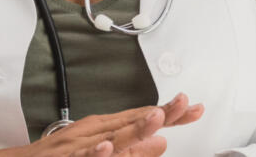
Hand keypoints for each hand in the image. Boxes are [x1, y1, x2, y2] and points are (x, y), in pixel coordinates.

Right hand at [0, 93, 203, 156]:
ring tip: (156, 118)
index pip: (143, 118)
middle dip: (158, 113)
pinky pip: (83, 156)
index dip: (170, 113)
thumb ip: (134, 147)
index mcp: (106, 128)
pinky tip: (107, 146)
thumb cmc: (61, 155)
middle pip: (132, 120)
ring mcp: (81, 145)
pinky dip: (95, 152)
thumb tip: (163, 141)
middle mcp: (95, 132)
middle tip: (183, 104)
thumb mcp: (102, 147)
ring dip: (134, 127)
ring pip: (111, 136)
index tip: (194, 108)